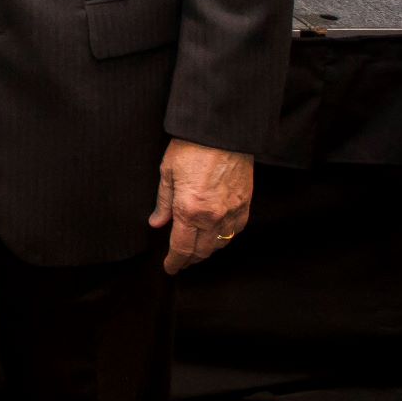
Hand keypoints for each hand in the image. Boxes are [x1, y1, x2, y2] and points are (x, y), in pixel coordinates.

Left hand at [148, 138, 252, 273]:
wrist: (222, 132)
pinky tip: (217, 235)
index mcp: (188, 210)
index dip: (175, 262)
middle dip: (189, 260)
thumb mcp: (167, 172)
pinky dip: (225, 237)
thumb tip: (156, 223)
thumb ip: (163, 202)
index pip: (181, 248)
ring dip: (207, 251)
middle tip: (181, 262)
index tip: (170, 268)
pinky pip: (236, 230)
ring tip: (196, 251)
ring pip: (219, 244)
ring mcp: (231, 212)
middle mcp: (211, 217)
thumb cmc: (191, 147)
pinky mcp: (245, 204)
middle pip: (201, 251)